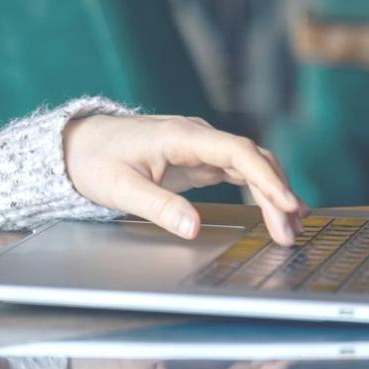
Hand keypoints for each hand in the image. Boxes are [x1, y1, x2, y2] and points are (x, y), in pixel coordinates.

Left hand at [63, 114, 307, 246]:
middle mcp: (195, 135)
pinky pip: (237, 171)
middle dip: (276, 193)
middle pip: (251, 158)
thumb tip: (192, 227)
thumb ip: (158, 206)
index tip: (285, 204)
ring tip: (291, 227)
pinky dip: (258, 189)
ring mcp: (198, 145)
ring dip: (272, 193)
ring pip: (248, 164)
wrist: (76, 145)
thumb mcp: (119, 188)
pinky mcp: (196, 159)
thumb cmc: (94, 160)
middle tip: (289, 233)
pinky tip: (275, 208)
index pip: (237, 151)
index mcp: (180, 135)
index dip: (265, 178)